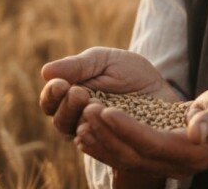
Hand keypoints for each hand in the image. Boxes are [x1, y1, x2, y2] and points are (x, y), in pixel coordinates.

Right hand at [39, 47, 179, 136]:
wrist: (162, 87)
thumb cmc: (129, 72)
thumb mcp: (104, 61)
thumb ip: (77, 66)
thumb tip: (45, 72)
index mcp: (70, 97)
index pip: (50, 101)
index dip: (51, 94)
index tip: (61, 84)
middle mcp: (78, 119)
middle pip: (60, 121)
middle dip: (67, 107)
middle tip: (79, 93)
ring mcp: (97, 135)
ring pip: (78, 135)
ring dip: (82, 120)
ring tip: (93, 105)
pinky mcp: (116, 146)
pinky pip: (102, 148)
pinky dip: (101, 136)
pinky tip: (104, 125)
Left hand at [75, 86, 207, 179]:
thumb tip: (197, 133)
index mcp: (192, 152)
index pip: (152, 143)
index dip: (127, 128)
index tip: (105, 110)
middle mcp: (176, 166)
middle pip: (133, 154)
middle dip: (107, 134)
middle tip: (85, 111)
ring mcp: (165, 166)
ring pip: (126, 160)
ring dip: (101, 143)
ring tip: (80, 123)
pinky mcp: (157, 161)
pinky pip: (126, 159)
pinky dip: (105, 148)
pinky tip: (86, 135)